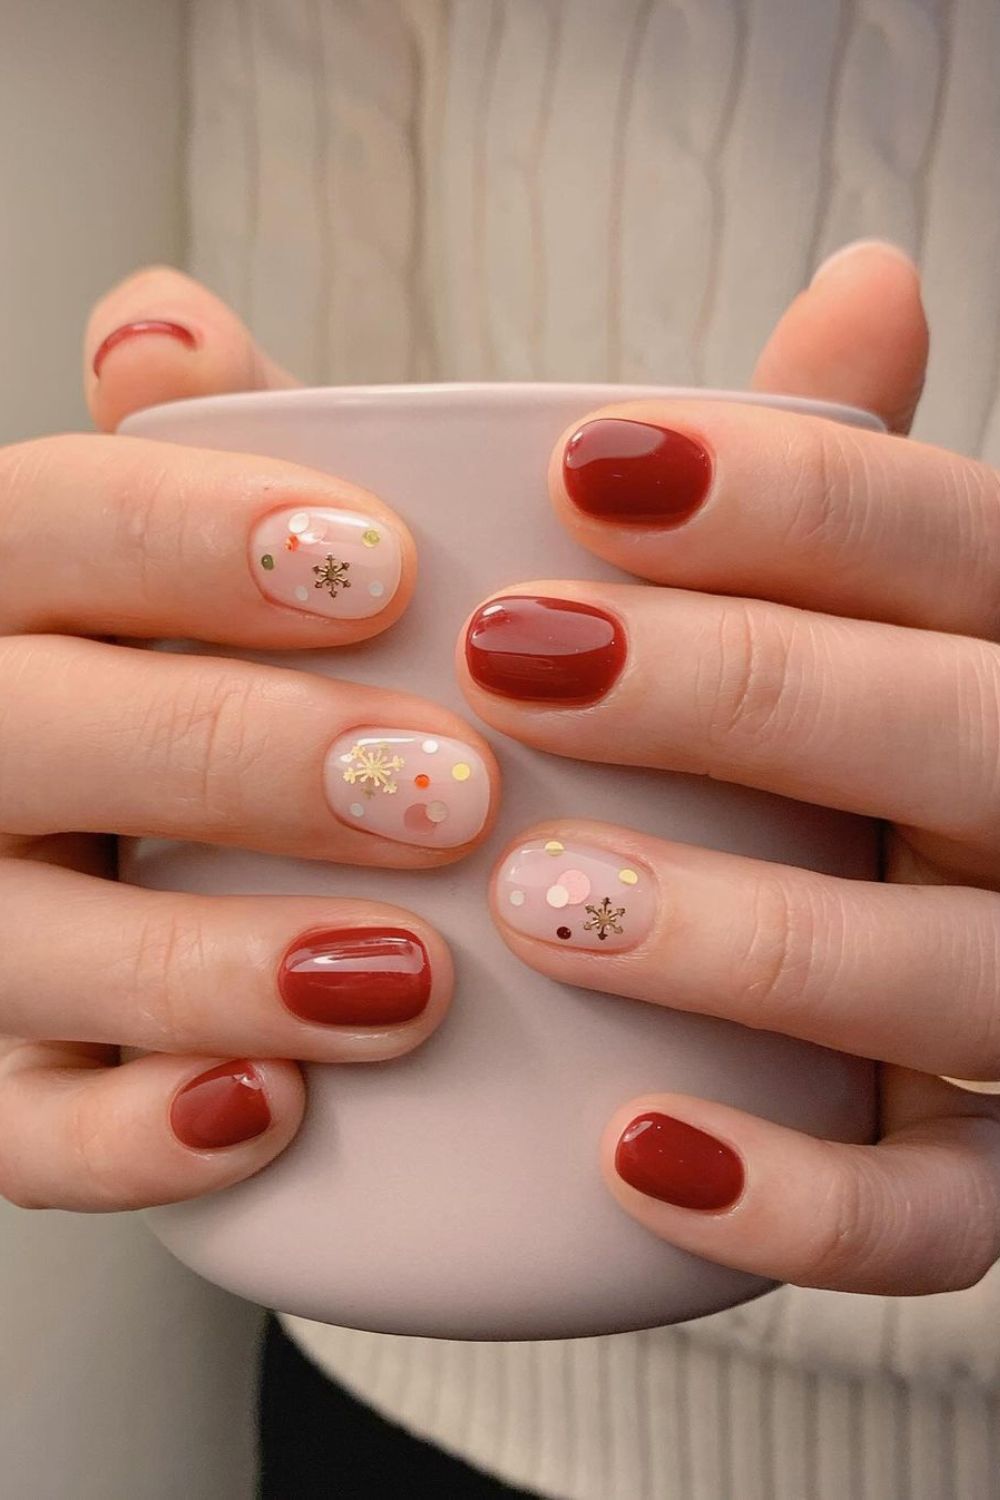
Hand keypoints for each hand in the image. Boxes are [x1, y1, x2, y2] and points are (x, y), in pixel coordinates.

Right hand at [0, 268, 496, 1211]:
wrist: (191, 845)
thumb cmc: (236, 672)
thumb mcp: (231, 553)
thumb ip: (225, 443)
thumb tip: (160, 316)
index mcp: (15, 596)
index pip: (43, 525)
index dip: (189, 532)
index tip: (383, 563)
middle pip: (23, 731)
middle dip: (229, 752)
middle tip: (446, 788)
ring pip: (19, 947)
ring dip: (205, 964)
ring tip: (406, 980)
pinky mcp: (0, 1084)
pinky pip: (19, 1135)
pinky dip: (134, 1138)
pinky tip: (273, 1113)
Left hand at [466, 241, 999, 1296]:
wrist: (951, 926)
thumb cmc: (854, 738)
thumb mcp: (865, 603)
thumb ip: (842, 477)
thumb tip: (872, 273)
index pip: (944, 541)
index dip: (782, 493)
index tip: (581, 465)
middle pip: (955, 733)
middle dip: (746, 688)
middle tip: (518, 660)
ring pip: (952, 977)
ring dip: (757, 940)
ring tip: (548, 903)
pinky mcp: (997, 1167)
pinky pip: (944, 1218)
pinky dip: (801, 1203)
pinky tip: (631, 1151)